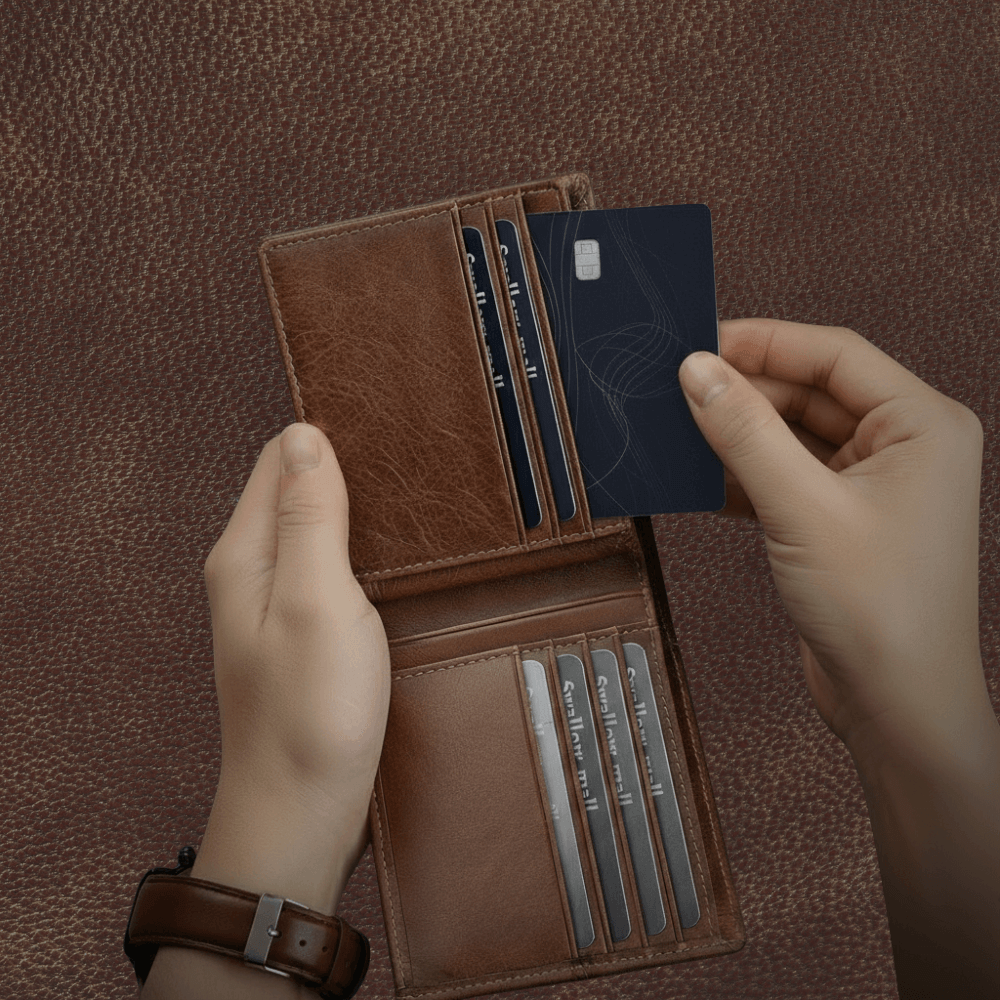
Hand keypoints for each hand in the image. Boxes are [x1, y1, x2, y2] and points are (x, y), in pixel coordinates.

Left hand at [196, 422, 390, 911]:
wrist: (302, 812)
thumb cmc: (310, 713)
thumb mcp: (317, 601)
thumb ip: (311, 517)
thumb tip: (305, 435)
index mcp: (244, 553)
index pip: (279, 458)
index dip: (328, 436)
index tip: (386, 427)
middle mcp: (252, 572)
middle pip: (296, 490)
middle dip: (346, 470)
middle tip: (409, 462)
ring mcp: (277, 605)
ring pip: (316, 530)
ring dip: (356, 513)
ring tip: (409, 502)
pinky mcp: (305, 633)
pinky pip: (329, 569)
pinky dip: (360, 553)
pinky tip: (393, 559)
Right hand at [677, 318, 987, 760]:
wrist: (897, 705)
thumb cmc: (883, 612)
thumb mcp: (802, 508)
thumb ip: (746, 433)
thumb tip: (698, 371)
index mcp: (921, 424)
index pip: (834, 355)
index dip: (764, 342)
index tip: (702, 344)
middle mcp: (903, 447)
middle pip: (809, 393)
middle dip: (744, 391)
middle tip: (680, 389)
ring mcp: (871, 486)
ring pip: (792, 436)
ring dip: (739, 434)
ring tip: (682, 428)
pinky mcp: (839, 520)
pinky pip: (784, 477)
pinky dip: (743, 475)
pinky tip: (702, 477)